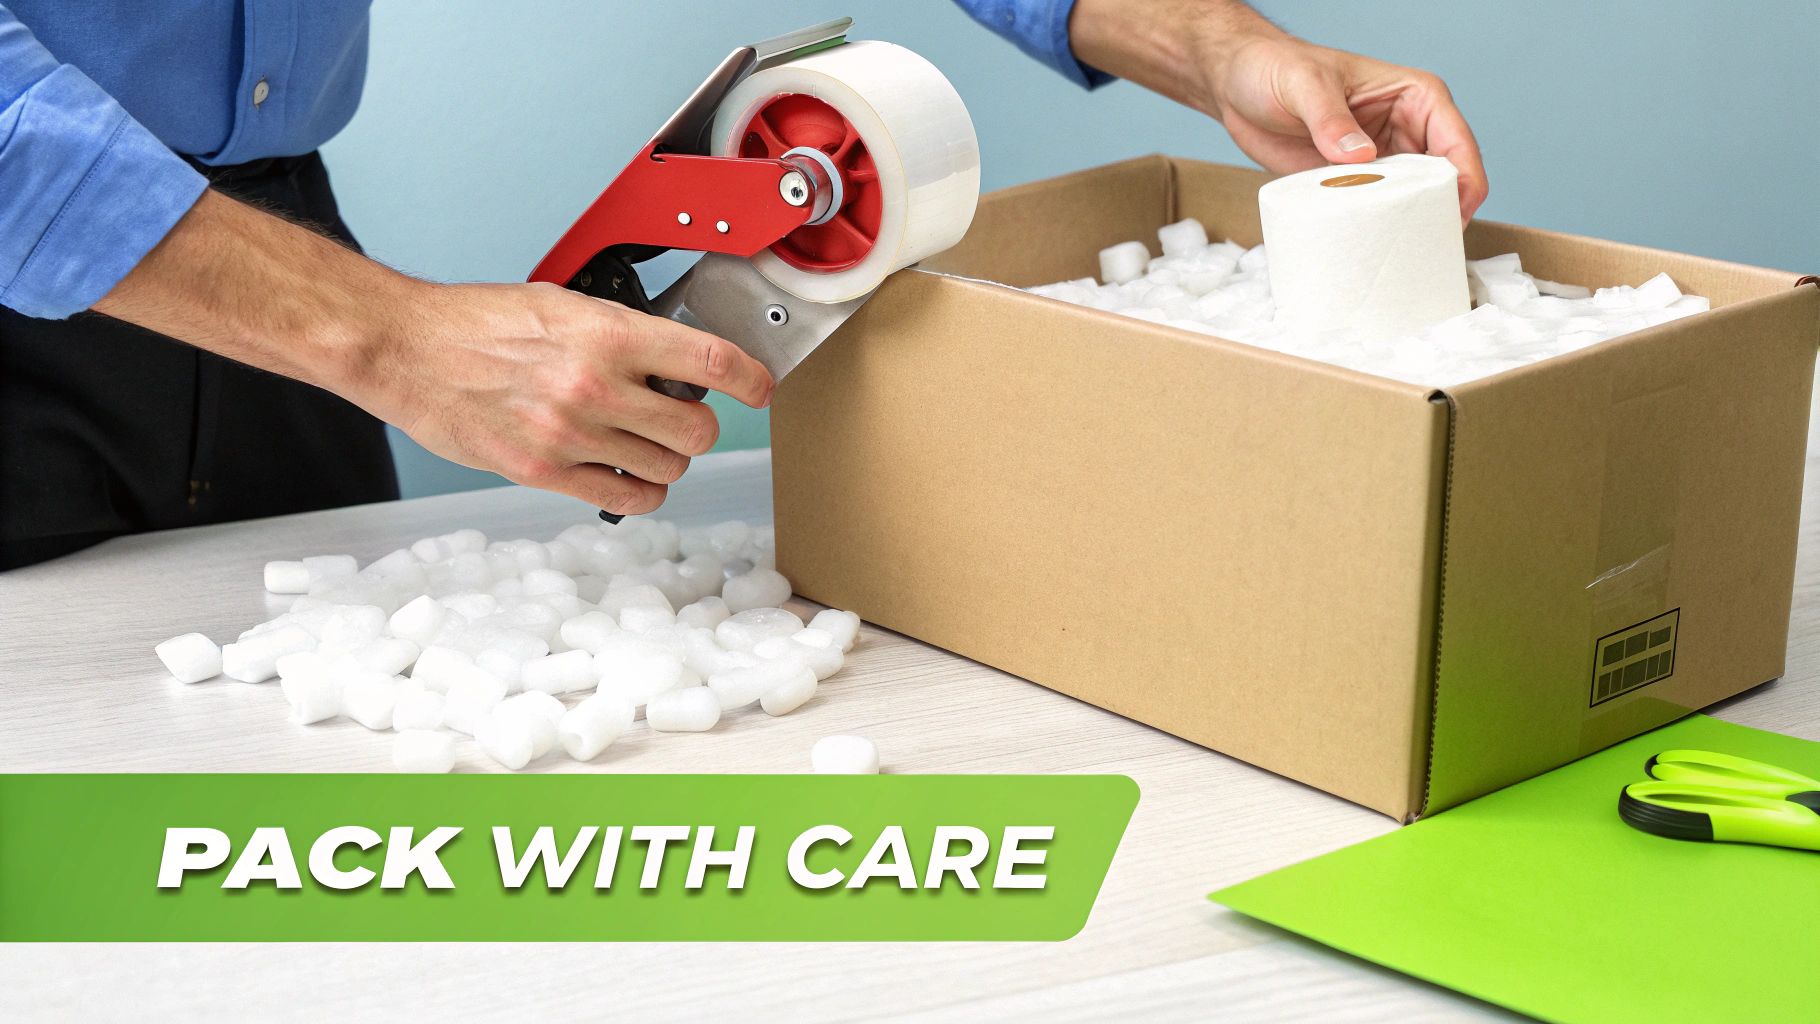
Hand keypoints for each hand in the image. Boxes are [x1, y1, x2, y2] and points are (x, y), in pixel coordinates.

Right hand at [96, 190, 772, 516]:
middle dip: (701, 424)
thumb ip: (621, 334)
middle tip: (683, 414)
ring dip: (670, 458)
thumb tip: (673, 361)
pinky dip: (642, 490)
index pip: (710, 361)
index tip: (761, 387)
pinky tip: (633, 475)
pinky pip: (625, 497)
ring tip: (645, 440)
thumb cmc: (478, 322)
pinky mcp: (544, 471)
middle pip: (697, 428)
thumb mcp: (561, 304)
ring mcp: (571, 434)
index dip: (751, 379)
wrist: (407, 349)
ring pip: (668, 467)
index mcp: (605, 333)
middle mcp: (595, 385)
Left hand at [1070, 0, 1488, 220]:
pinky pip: (1376, 211)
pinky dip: (1377, 232)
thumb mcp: (1303, 85)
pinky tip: (1370, 252)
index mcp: (1414, 97)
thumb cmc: (1274, 68)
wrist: (1236, 86)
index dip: (1464, 181)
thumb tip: (1359, 156)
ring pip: (1413, 201)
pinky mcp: (1354, 182)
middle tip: (1427, 251)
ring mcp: (1382, 159)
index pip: (1456, 141)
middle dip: (1442, 215)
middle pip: (1444, 181)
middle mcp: (1407, 129)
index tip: (1454, 216)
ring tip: (1402, 259)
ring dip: (1410, 228)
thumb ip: (1329, 118)